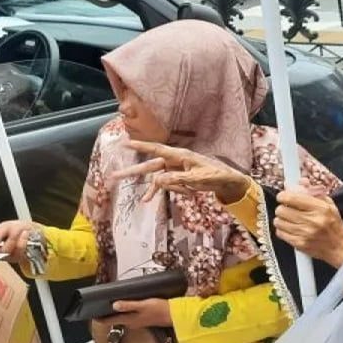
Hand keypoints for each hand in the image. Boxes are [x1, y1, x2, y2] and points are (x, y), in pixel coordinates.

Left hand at [100, 298, 173, 328]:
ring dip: (114, 314)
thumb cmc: (159, 309)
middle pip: (115, 320)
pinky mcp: (142, 319)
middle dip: (106, 316)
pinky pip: (128, 316)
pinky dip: (122, 313)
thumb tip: (114, 305)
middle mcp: (131, 322)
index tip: (92, 316)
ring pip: (121, 318)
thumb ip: (128, 305)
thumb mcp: (143, 305)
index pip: (111, 320)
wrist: (174, 315)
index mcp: (130, 319)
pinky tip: (123, 307)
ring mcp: (137, 322)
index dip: (101, 319)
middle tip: (97, 309)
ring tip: (107, 307)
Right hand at [111, 141, 252, 204]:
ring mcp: (176, 170)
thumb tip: (158, 181)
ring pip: (157, 178)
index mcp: (180, 156)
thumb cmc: (216, 176)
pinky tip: (158, 198)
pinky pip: (167, 185)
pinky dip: (165, 191)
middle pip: (150, 165)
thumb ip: (178, 180)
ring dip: (149, 187)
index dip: (140, 146)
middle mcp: (175, 161)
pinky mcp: (179, 178)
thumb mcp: (198, 179)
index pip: (156, 149)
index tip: (125, 144)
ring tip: (141, 198)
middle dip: (132, 171)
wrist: (228, 181)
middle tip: (113, 176)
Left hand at [273, 189, 342, 267]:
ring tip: (289, 219)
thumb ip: (313, 192)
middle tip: (287, 209)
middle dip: (282, 207)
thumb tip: (300, 182)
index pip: (292, 198)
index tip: (283, 196)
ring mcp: (305, 234)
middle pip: (282, 210)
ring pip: (278, 222)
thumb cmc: (333, 224)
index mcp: (320, 208)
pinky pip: (280, 233)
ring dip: (281, 219)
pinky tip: (290, 229)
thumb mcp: (328, 204)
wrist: (339, 247)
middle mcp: (312, 221)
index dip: (283, 195)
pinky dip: (282, 230)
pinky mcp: (299, 244)